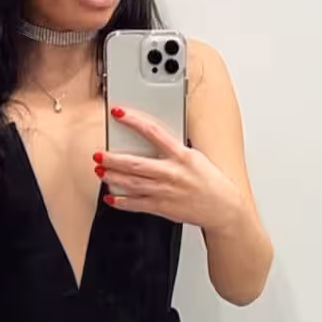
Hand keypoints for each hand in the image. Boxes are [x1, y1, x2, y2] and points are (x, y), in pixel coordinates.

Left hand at [95, 107, 244, 230]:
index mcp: (181, 156)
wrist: (222, 208)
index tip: (119, 113)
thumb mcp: (195, 158)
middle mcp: (171, 173)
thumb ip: (174, 150)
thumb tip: (154, 139)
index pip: (153, 133)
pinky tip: (111, 198)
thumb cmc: (210, 182)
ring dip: (112, 178)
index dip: (134, 121)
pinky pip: (137, 204)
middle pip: (135, 163)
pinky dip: (121, 202)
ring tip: (100, 172)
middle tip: (99, 154)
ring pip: (131, 183)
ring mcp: (165, 192)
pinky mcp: (162, 207)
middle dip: (113, 159)